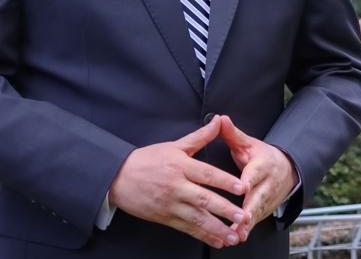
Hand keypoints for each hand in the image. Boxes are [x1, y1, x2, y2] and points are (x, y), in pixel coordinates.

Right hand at [108, 115, 251, 247]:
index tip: (242, 188)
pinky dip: (203, 236)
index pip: (207, 174)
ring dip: (217, 228)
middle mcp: (177, 186)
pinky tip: (217, 241)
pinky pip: (187, 229)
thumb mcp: (174, 146)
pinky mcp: (165, 218)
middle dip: (225, 210)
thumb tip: (219, 121)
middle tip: (243, 217)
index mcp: (181, 166)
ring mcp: (170, 204)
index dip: (225, 181)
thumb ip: (200, 136)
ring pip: (197, 218)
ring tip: (234, 236)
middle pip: (204, 199)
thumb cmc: (148, 159)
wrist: (118, 177)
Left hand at [219, 115, 298, 229]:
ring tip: (237, 234)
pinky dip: (246, 230)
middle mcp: (267, 184)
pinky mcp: (265, 211)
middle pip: (259, 197)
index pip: (256, 172)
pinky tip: (236, 238)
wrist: (286, 170)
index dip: (249, 180)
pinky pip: (255, 222)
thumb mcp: (248, 144)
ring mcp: (267, 199)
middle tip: (241, 219)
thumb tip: (220, 118)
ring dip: (248, 224)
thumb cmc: (261, 157)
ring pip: (258, 213)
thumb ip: (233, 134)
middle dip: (250, 209)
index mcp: (263, 164)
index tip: (243, 187)